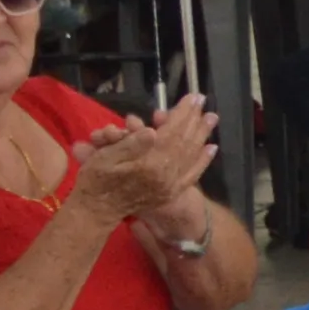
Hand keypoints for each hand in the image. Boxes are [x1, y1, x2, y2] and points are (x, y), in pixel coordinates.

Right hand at [73, 105, 215, 221]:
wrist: (98, 212)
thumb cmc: (96, 180)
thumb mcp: (105, 158)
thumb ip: (129, 144)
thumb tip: (152, 131)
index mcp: (149, 164)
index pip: (171, 133)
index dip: (182, 114)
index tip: (191, 97)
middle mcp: (165, 174)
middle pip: (184, 141)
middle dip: (194, 120)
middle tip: (203, 101)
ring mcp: (171, 184)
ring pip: (191, 155)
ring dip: (202, 134)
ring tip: (211, 118)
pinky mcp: (171, 192)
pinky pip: (192, 174)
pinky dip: (203, 160)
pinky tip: (211, 147)